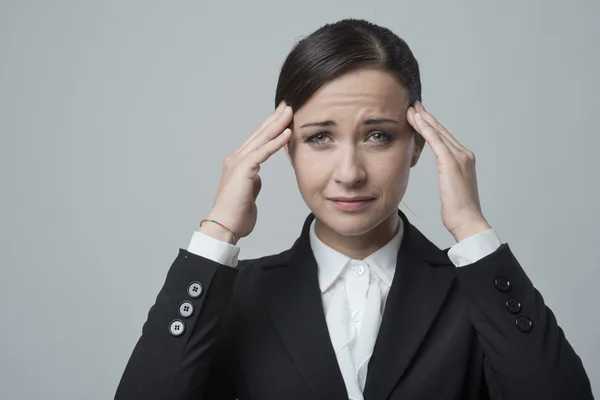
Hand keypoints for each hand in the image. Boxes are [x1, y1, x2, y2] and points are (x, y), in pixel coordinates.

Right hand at [205, 101, 292, 239]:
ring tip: (290, 112)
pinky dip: (275, 142)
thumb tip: (258, 178)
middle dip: (275, 118)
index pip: (258, 140)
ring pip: (261, 139)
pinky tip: (287, 133)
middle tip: (288, 104)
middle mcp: (236, 159)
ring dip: (277, 124)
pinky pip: (262, 153)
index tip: (283, 116)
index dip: (271, 127)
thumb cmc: (235, 215)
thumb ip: (253, 182)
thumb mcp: (249, 193)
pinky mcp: (242, 170)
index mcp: (239, 164)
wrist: (223, 227)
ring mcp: (238, 163)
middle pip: (259, 134)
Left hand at [407, 101, 491, 241]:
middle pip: (441, 131)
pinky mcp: (451, 161)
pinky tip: (416, 119)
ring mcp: (459, 156)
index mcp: (464, 160)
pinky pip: (435, 140)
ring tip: (411, 108)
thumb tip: (444, 176)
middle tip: (414, 105)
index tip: (420, 116)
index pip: (444, 138)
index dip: (432, 126)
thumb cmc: (458, 211)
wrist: (468, 221)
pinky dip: (424, 128)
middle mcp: (464, 154)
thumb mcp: (452, 189)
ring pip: (437, 132)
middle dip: (427, 117)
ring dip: (423, 118)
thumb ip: (448, 177)